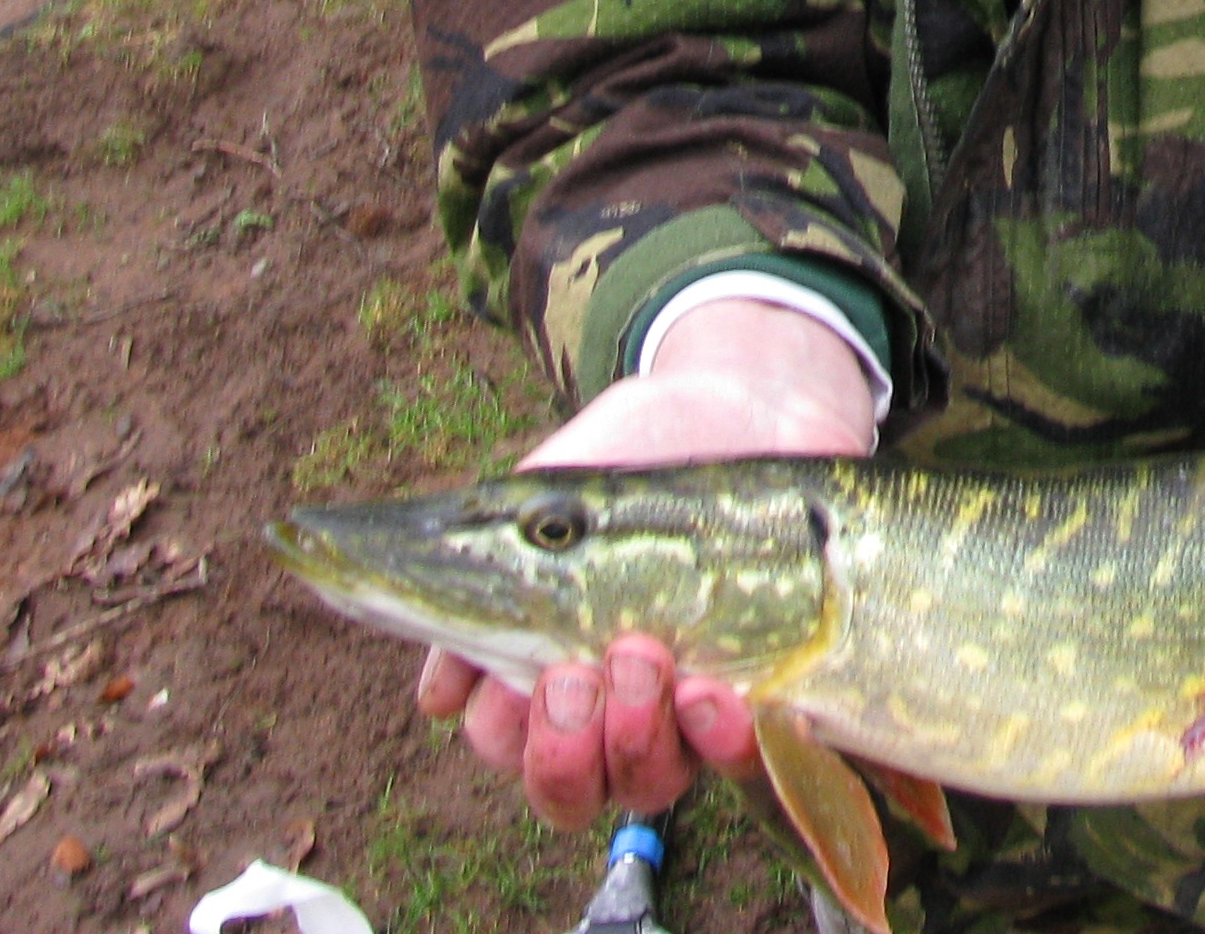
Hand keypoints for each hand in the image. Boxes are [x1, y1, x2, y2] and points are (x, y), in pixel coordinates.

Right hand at [413, 299, 878, 831]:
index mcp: (546, 672)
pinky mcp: (766, 706)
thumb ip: (484, 589)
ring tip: (645, 656)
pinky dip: (720, 740)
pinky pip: (743, 765)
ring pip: (645, 787)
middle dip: (564, 747)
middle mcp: (613, 716)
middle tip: (577, 674)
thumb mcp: (546, 506)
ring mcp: (688, 719)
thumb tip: (438, 696)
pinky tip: (713, 694)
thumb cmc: (631, 465)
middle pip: (569, 791)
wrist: (742, 413)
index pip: (505, 742)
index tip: (515, 678)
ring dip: (636, 736)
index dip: (504, 729)